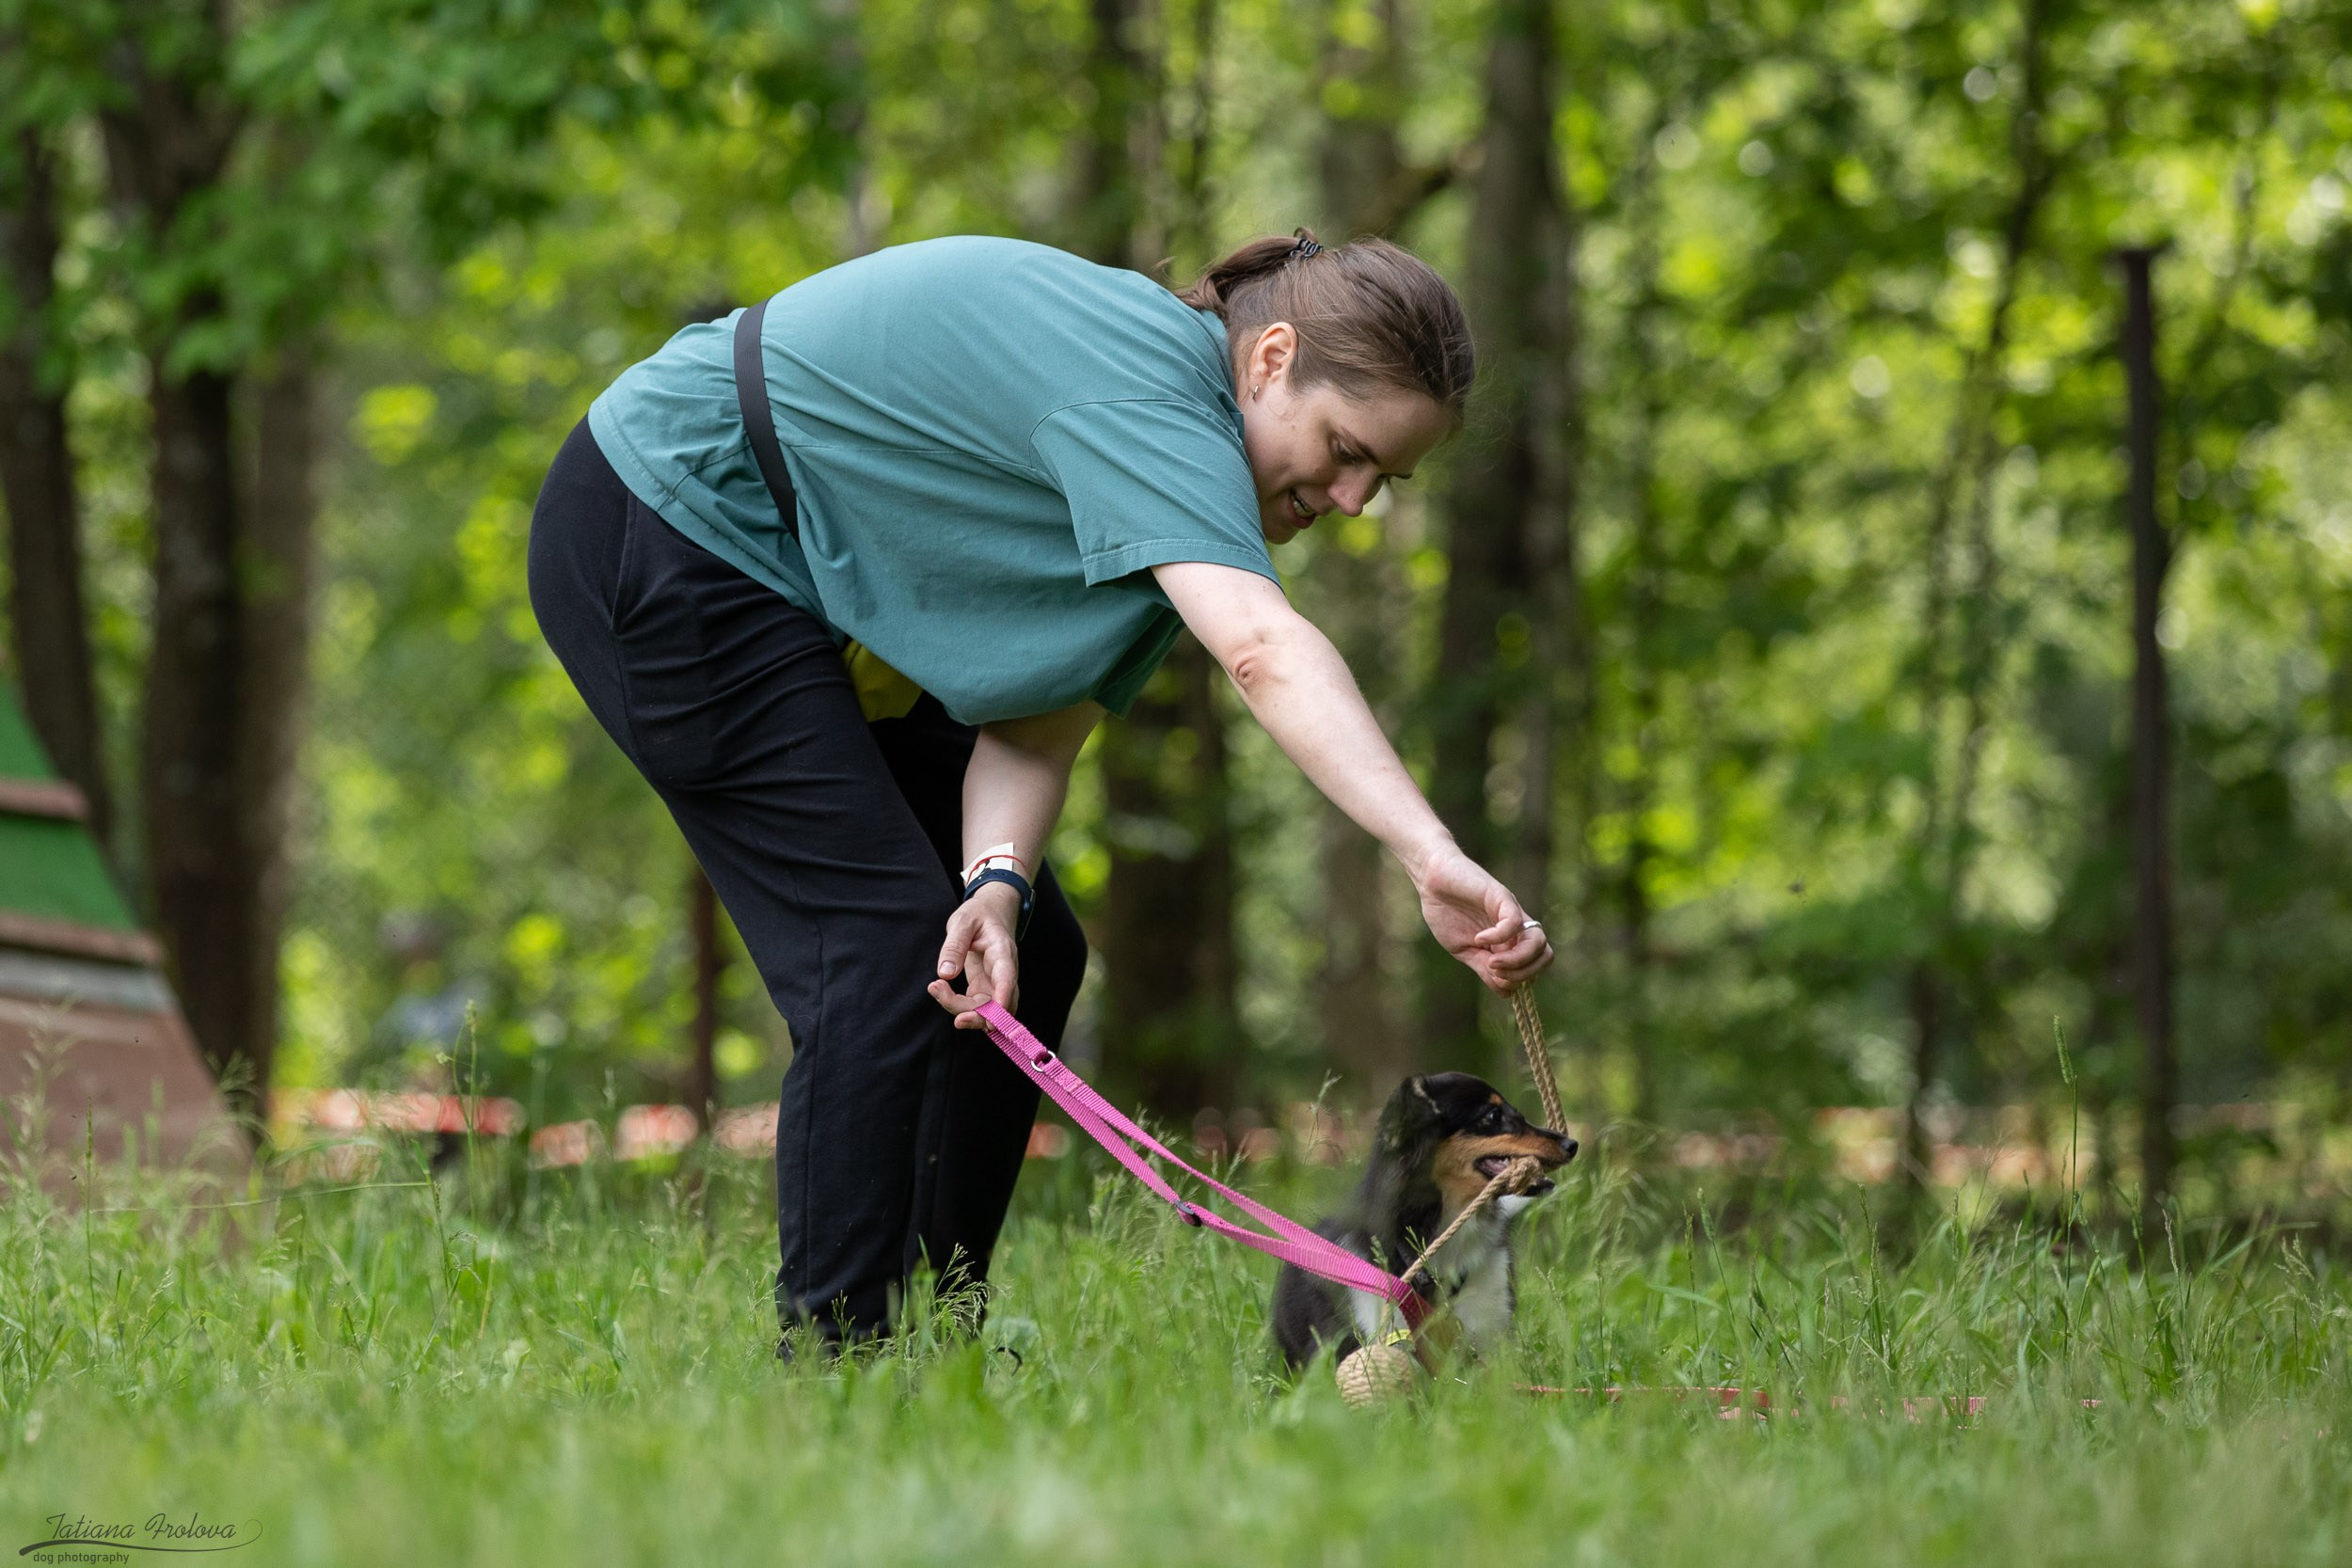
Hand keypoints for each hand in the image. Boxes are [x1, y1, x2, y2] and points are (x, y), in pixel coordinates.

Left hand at [926, 882, 1022, 1029]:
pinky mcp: (985, 988)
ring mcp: (996, 983)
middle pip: (999, 1004)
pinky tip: (940, 991)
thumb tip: (945, 973)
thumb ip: (954, 945)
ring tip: (936, 988)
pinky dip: (959, 1007)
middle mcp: (1005, 972)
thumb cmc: (979, 915)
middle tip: (943, 998)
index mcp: (1003, 951)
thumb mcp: (962, 921)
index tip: (991, 1020)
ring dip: (963, 1011)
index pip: (1007, 978)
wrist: (991, 913)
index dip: (1001, 1000)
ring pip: (988, 1011)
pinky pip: (977, 1007)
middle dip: (975, 1014)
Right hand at [1412, 843, 1552, 992]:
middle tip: (1494, 971)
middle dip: (1523, 973)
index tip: (1493, 978)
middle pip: (1544, 956)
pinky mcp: (1502, 897)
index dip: (1519, 980)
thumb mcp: (1464, 950)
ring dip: (1517, 960)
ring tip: (1492, 962)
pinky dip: (1499, 936)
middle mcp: (1517, 928)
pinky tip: (1479, 938)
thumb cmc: (1446, 912)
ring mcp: (1512, 912)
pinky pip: (1514, 922)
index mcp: (1510, 943)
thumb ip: (1484, 968)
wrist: (1432, 880)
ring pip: (1538, 941)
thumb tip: (1506, 993)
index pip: (1534, 967)